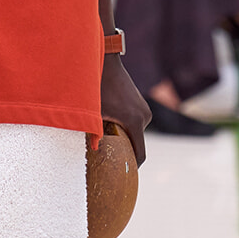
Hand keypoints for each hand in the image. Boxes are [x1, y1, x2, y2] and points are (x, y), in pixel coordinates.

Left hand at [100, 53, 150, 167]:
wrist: (105, 63)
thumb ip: (94, 133)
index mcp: (135, 122)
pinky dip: (125, 127)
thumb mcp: (93, 113)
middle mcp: (144, 116)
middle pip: (136, 143)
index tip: (125, 174)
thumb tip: (95, 150)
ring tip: (107, 134)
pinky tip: (111, 122)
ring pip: (135, 133)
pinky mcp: (141, 104)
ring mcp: (145, 110)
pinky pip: (135, 123)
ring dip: (124, 136)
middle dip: (124, 149)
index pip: (141, 154)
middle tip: (109, 156)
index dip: (134, 166)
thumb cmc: (97, 88)